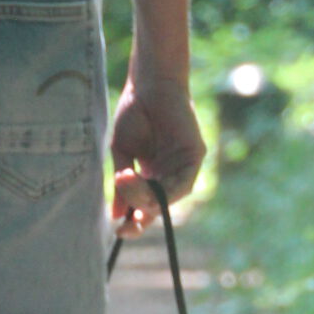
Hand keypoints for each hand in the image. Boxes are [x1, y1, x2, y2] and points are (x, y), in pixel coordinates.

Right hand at [110, 73, 204, 234]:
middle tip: (124, 221)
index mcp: (152, 176)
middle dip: (140, 214)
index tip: (119, 230)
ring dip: (146, 198)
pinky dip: (163, 188)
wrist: (147, 83)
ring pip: (168, 198)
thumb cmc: (134, 113)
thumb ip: (123, 184)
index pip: (147, 207)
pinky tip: (141, 179)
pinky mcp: (196, 155)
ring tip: (124, 181)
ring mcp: (184, 166)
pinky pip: (183, 183)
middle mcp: (170, 174)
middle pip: (158, 206)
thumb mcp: (122, 153)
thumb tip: (117, 216)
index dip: (135, 222)